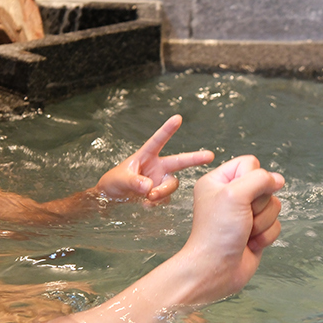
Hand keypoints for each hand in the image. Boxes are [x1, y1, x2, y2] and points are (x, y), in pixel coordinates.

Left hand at [96, 115, 214, 203]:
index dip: (168, 130)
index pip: (158, 141)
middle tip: (210, 156)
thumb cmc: (114, 181)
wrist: (112, 197)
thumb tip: (149, 187)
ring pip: (172, 185)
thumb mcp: (120, 179)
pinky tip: (145, 204)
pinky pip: (165, 198)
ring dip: (162, 192)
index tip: (177, 118)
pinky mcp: (160, 193)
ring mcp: (160, 180)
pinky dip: (157, 202)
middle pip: (179, 162)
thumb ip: (134, 182)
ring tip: (149, 198)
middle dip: (195, 158)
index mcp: (147, 156)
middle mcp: (157, 167)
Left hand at [170, 155, 284, 307]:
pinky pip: (276, 224)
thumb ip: (260, 179)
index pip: (250, 163)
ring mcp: (245, 214)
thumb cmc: (217, 232)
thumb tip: (278, 179)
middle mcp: (232, 195)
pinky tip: (250, 244)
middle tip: (243, 217)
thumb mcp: (235, 194)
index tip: (242, 195)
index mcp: (219, 181)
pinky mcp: (256, 231)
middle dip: (259, 204)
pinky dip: (266, 235)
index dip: (253, 178)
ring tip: (245, 232)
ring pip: (274, 206)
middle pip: (265, 185)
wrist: (216, 269)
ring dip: (263, 222)